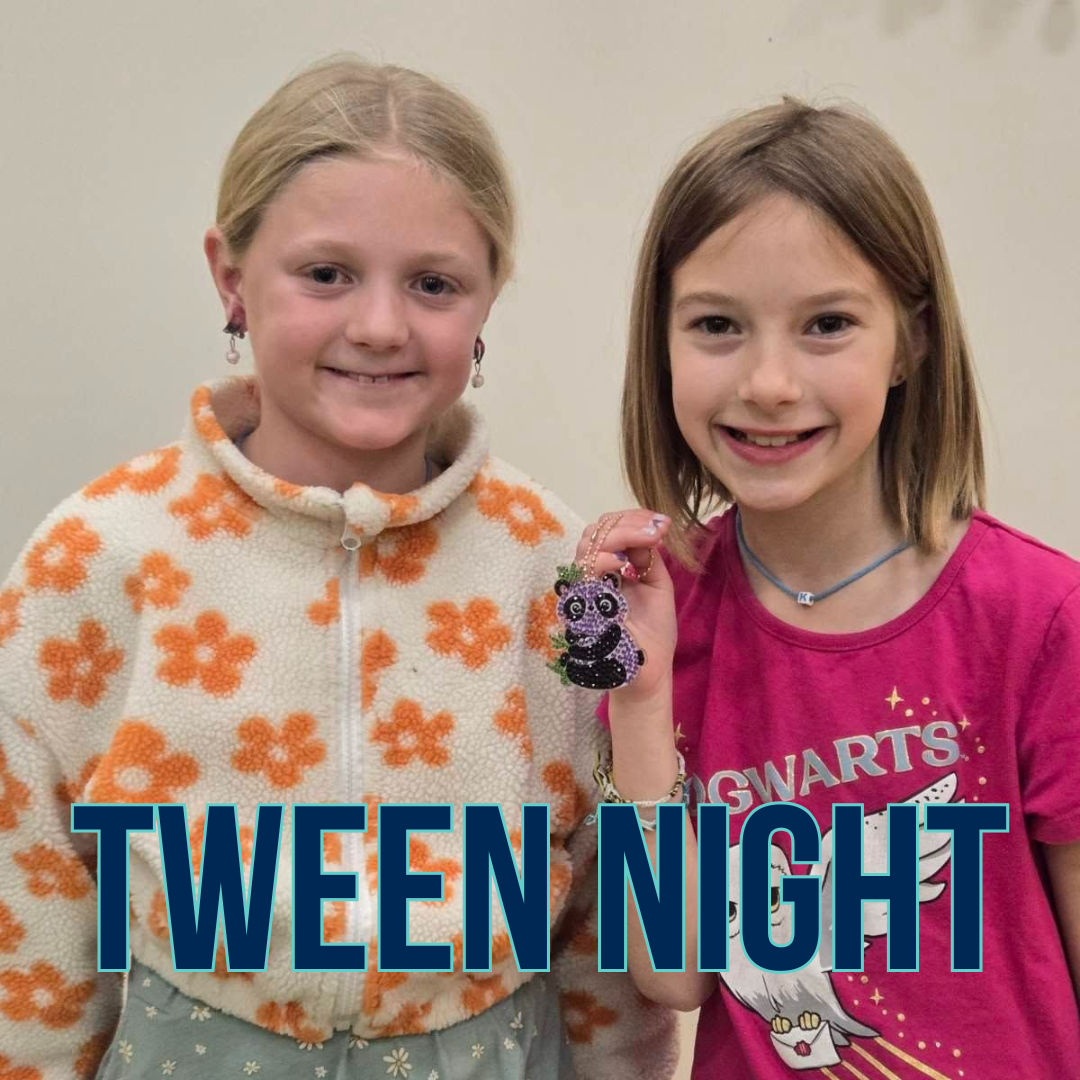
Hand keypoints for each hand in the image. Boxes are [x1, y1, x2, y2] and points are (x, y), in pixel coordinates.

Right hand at [573, 509, 675, 700]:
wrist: (650, 672)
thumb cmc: (653, 633)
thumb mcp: (657, 585)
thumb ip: (649, 557)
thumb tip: (647, 528)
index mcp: (608, 569)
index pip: (606, 530)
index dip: (630, 519)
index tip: (660, 521)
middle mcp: (591, 577)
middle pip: (594, 533)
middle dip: (627, 523)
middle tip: (657, 528)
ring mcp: (584, 592)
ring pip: (586, 548)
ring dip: (619, 536)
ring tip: (648, 539)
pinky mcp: (581, 609)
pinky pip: (584, 577)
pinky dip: (604, 562)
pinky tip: (627, 563)